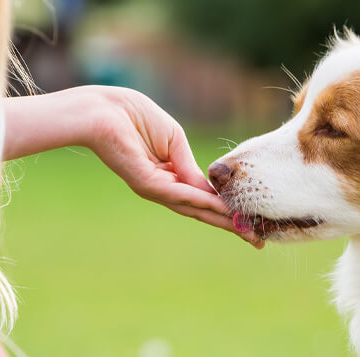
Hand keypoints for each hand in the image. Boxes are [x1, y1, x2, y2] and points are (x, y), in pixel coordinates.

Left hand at [4, 86, 262, 247]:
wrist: (102, 110)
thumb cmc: (133, 116)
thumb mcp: (174, 140)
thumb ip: (190, 165)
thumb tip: (210, 189)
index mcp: (169, 177)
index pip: (203, 199)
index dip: (227, 210)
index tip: (251, 222)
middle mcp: (163, 188)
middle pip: (201, 212)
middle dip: (230, 225)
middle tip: (256, 242)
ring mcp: (154, 188)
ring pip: (194, 209)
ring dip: (222, 220)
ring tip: (246, 231)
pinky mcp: (146, 183)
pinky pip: (180, 195)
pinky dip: (202, 202)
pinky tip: (221, 208)